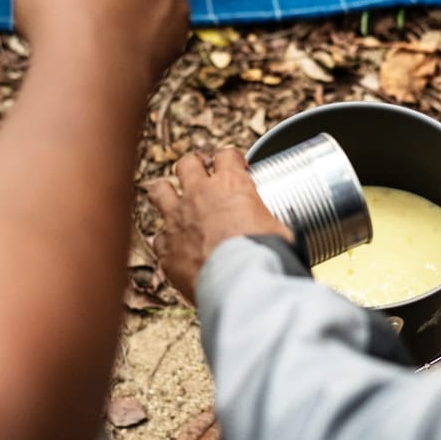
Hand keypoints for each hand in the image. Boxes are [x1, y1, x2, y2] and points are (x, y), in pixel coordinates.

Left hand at [148, 149, 291, 301]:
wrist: (240, 283)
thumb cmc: (265, 256)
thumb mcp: (278, 230)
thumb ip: (269, 225)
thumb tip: (282, 234)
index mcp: (231, 185)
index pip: (226, 155)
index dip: (231, 159)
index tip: (235, 168)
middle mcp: (198, 195)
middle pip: (186, 163)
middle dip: (192, 166)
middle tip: (200, 177)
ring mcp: (176, 220)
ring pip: (159, 190)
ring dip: (166, 193)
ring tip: (173, 201)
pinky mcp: (165, 248)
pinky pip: (159, 237)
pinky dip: (167, 241)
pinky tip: (176, 249)